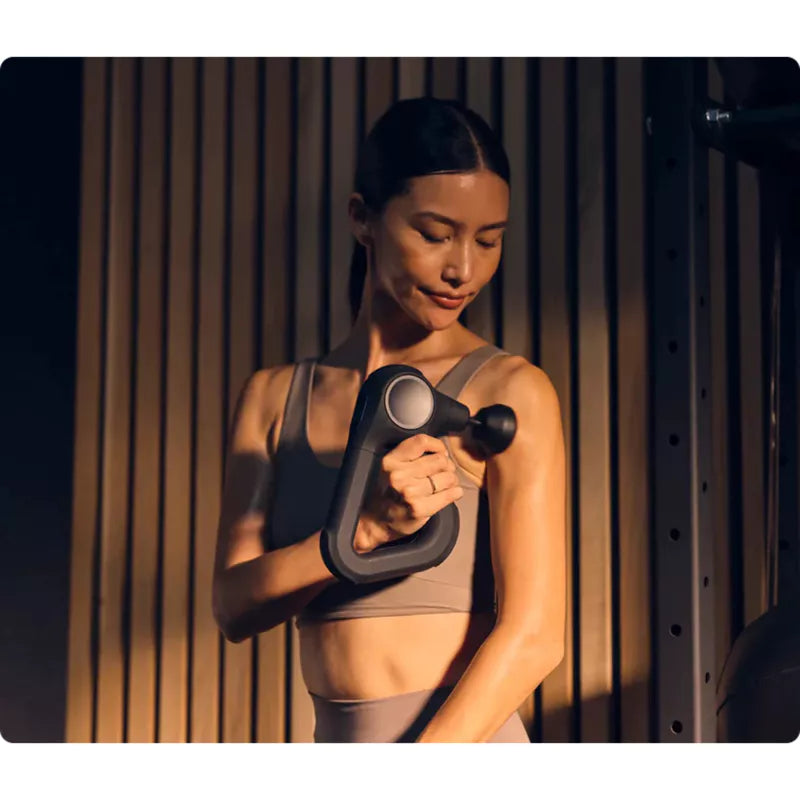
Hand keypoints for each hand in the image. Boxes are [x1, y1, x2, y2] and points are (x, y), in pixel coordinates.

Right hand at [353, 434, 463, 553]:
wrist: (377, 521)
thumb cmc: (389, 493)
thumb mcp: (392, 468)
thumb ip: (412, 456)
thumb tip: (443, 452)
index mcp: (391, 461)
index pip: (422, 442)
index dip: (437, 446)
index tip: (441, 453)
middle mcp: (398, 475)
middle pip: (440, 460)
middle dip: (446, 467)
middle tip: (442, 474)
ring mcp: (408, 492)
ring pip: (448, 477)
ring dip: (451, 481)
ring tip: (444, 485)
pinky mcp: (418, 508)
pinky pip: (449, 494)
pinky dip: (455, 493)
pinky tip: (451, 493)